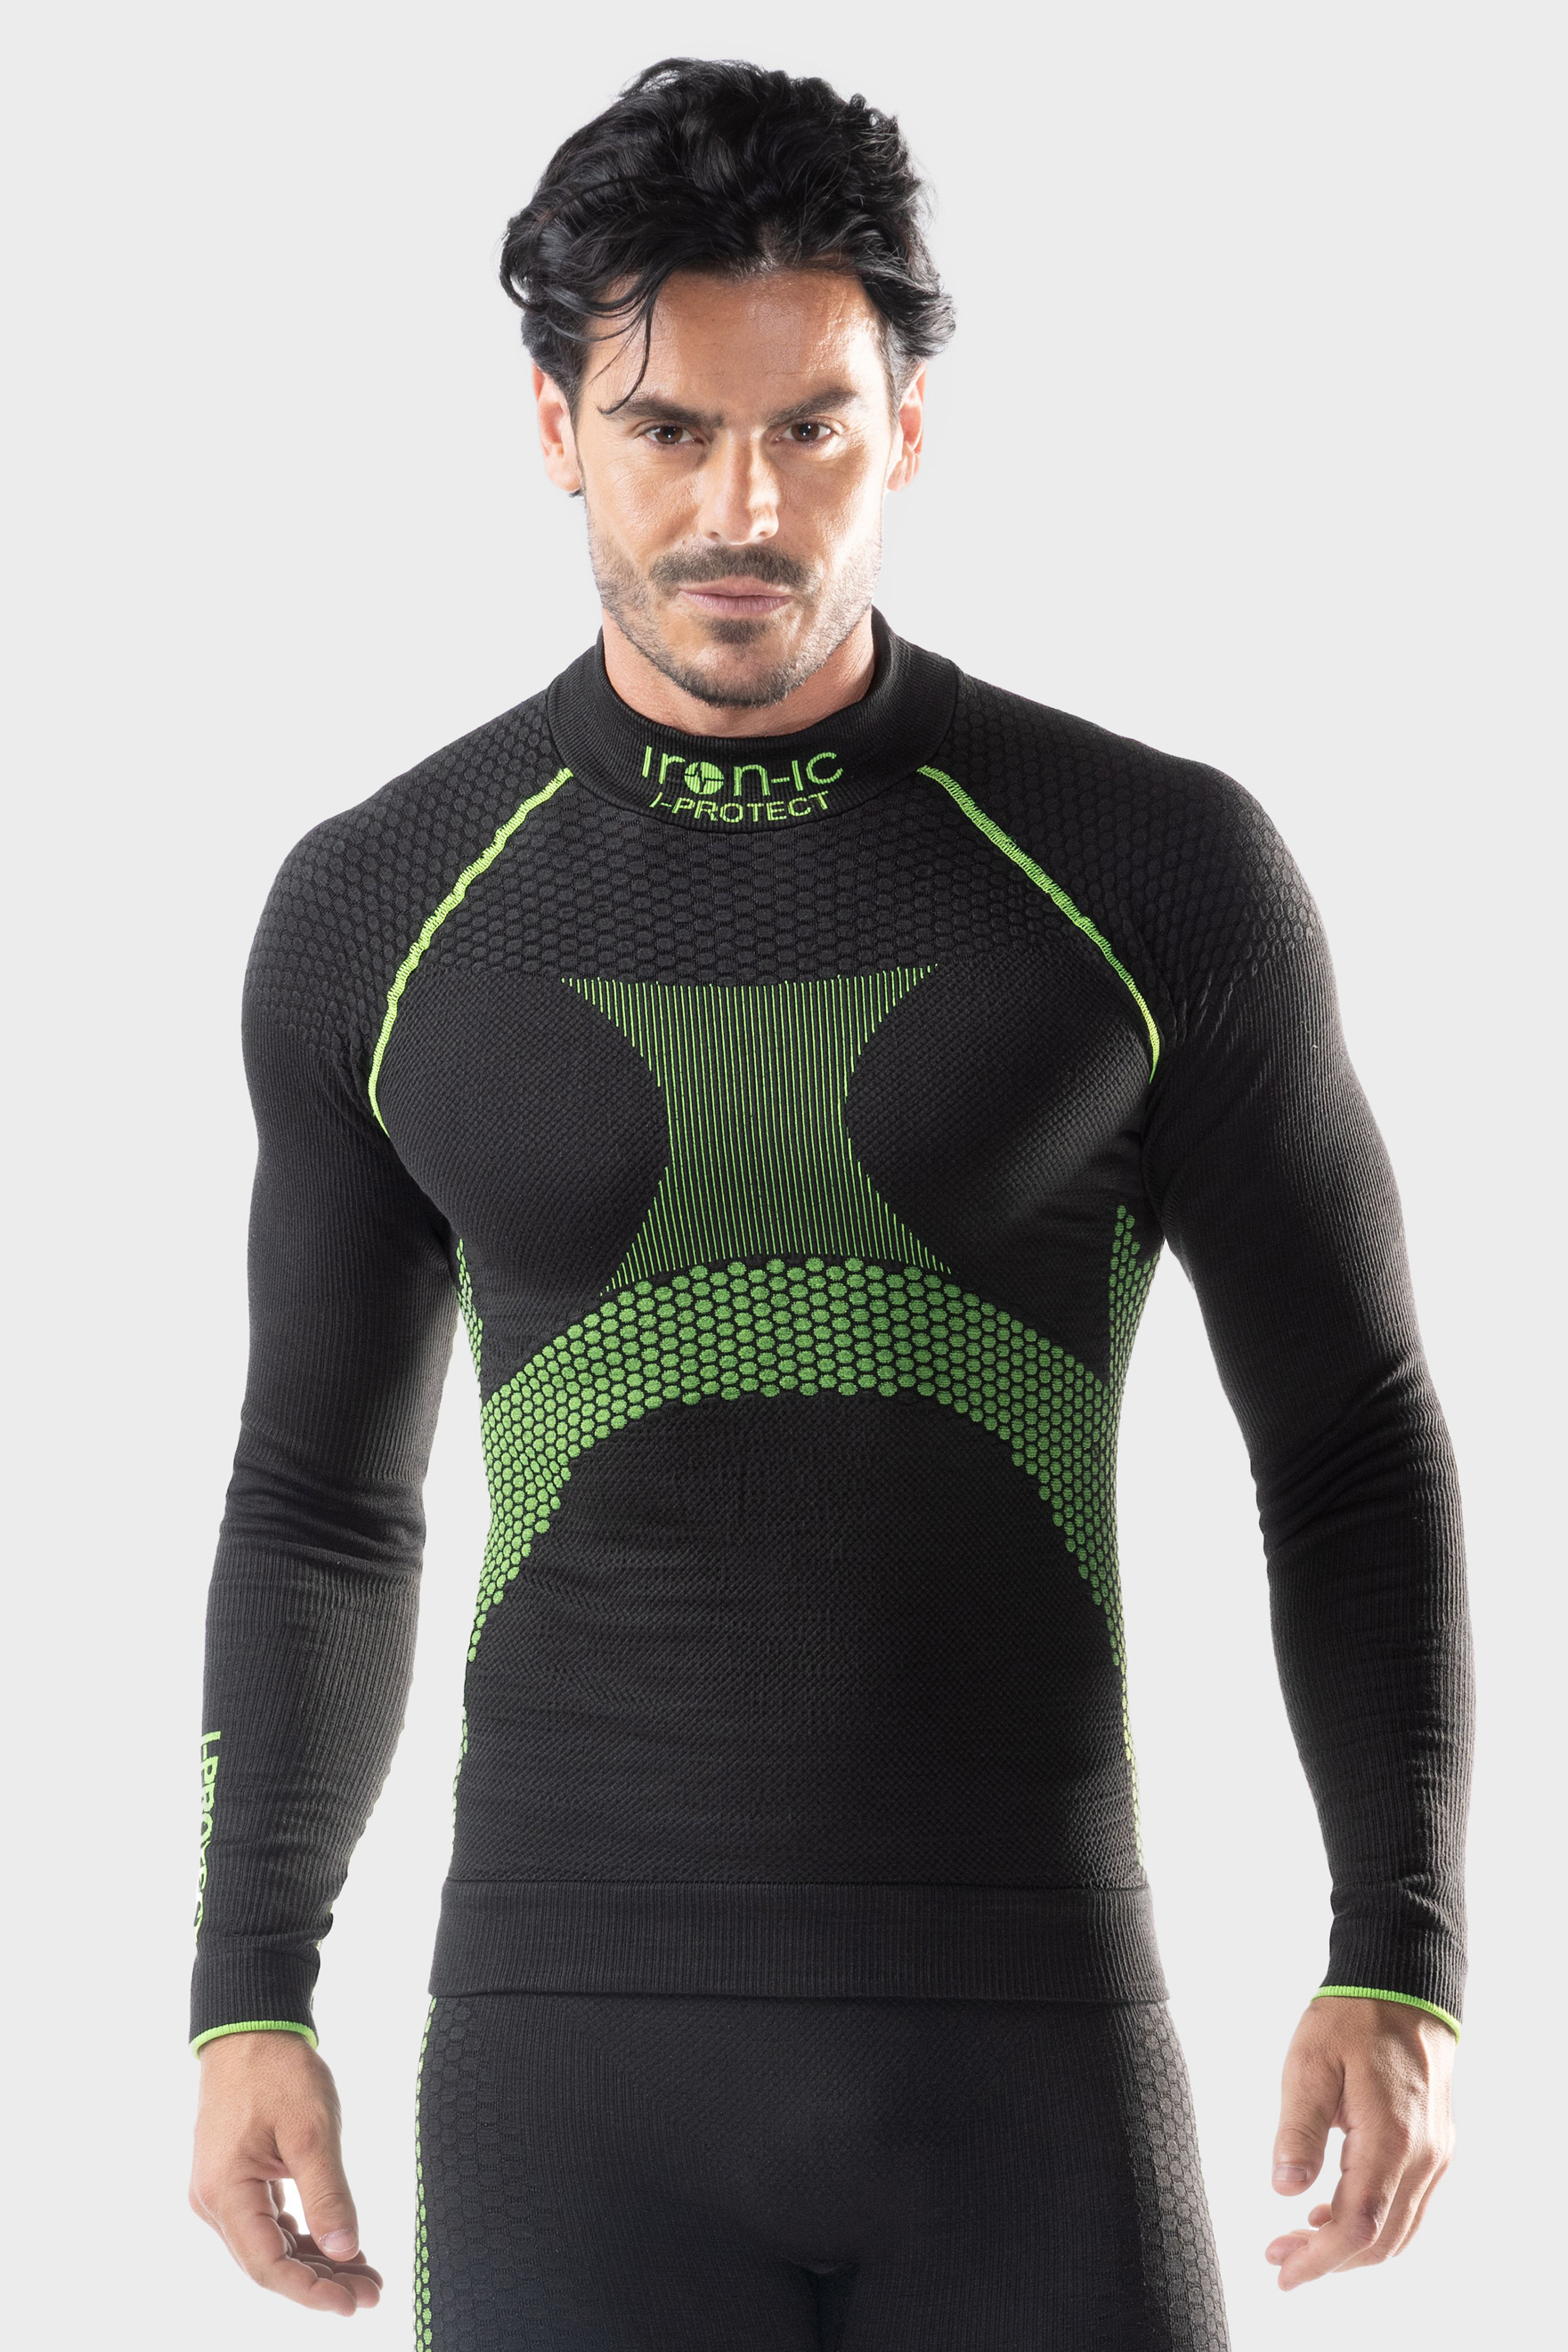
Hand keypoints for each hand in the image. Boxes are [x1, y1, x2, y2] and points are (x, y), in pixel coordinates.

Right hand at [190, 2029, 382, 2315]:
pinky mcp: (237, 2180)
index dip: (311, 2292)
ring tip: (363, 2274)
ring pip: (270, 2246)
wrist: (251, 2029)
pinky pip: (268, 2224)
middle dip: (320, 2283)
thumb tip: (344, 2250)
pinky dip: (302, 2237)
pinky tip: (336, 2245)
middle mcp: (215, 2202)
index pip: (267, 2266)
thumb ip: (327, 2194)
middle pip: (268, 2263)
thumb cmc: (277, 2072)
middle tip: (371, 2292)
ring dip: (315, 2263)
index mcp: (224, 2193)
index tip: (352, 2302)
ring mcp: (223, 2192)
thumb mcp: (311, 2131)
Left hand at [1266, 1995, 1455, 2288]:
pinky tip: (1332, 2215)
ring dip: (1350, 2249)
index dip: (1319, 2258)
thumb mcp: (1309, 2065)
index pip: (1357, 2225)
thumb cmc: (1350, 2022)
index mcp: (1389, 2138)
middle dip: (1328, 2260)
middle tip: (1278, 2257)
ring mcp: (1435, 2156)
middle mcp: (1422, 2157)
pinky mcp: (1436, 2150)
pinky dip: (1374, 2226)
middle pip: (1380, 2240)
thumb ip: (1298, 2130)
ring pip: (1399, 2232)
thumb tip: (1284, 2189)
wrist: (1402, 1991)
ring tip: (1298, 2241)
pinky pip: (1409, 2209)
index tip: (1282, 2270)